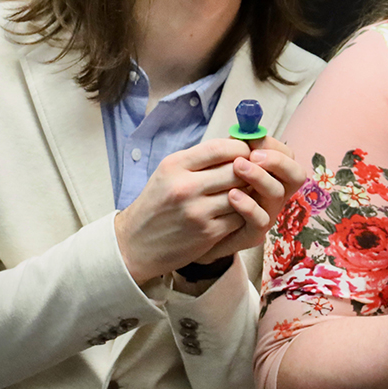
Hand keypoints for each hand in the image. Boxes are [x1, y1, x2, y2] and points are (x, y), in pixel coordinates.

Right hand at [114, 138, 255, 283]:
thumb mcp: (168, 173)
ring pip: (242, 194)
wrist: (135, 244)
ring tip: (245, 191)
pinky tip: (237, 211)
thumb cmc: (156, 204)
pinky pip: (240, 216)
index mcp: (175, 166)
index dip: (240, 148)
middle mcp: (185, 187)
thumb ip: (199, 159)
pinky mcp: (207, 233)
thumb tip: (236, 144)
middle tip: (252, 173)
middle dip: (248, 170)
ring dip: (248, 192)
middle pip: (236, 170)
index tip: (246, 151)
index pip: (219, 148)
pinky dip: (243, 212)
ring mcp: (197, 211)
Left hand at [197, 136, 306, 262]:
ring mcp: (266, 213)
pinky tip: (231, 194)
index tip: (253, 140)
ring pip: (277, 194)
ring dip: (259, 176)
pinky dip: (248, 205)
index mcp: (271, 173)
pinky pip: (260, 220)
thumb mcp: (220, 165)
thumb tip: (243, 131)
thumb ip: (233, 149)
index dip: (274, 145)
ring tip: (237, 166)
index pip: (288, 156)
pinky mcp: (253, 233)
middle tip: (254, 155)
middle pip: (295, 175)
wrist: (193, 229)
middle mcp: (275, 193)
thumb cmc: (209, 191)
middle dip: (277, 161)